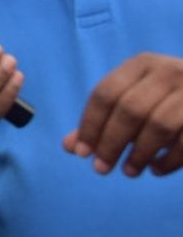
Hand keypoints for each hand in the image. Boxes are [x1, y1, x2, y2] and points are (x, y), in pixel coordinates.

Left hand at [62, 53, 182, 175]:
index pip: (105, 93)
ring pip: (158, 125)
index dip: (90, 125)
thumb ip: (101, 123)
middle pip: (129, 109)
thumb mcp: (133, 103)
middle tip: (101, 169)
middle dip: (111, 143)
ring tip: (128, 171)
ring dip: (139, 154)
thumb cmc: (163, 101)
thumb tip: (68, 147)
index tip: (81, 153)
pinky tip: (156, 170)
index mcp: (142, 64)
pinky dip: (168, 160)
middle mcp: (168, 71)